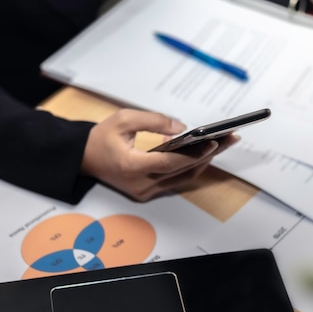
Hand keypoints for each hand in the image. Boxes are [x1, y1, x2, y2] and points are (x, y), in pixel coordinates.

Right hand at [80, 109, 238, 201]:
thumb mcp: (124, 119)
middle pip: (182, 171)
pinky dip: (190, 168)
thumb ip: (153, 121)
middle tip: (229, 139)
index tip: (214, 142)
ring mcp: (144, 191)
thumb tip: (180, 128)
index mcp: (131, 166)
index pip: (170, 163)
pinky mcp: (147, 192)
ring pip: (182, 179)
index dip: (194, 153)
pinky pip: (174, 181)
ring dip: (203, 162)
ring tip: (222, 144)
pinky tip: (203, 153)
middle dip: (208, 154)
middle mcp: (140, 183)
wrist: (83, 158)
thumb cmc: (101, 138)